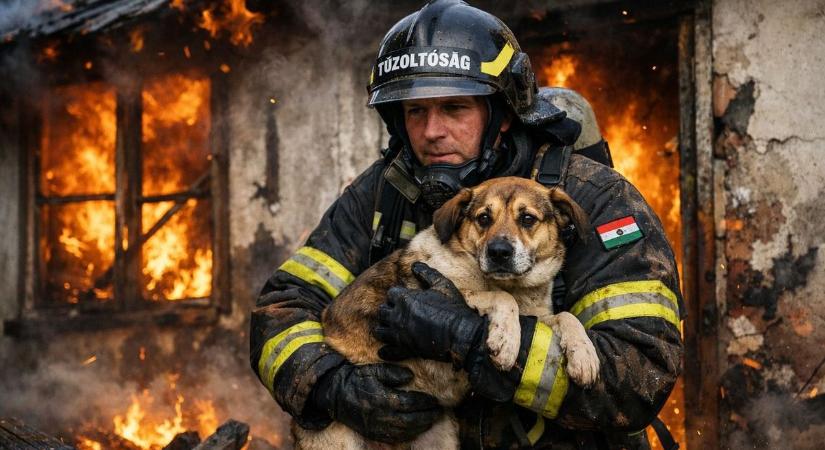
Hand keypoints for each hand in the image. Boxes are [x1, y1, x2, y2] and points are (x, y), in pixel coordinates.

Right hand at [312, 362, 441, 442]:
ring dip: (421, 427)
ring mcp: (377, 427)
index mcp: (381, 398)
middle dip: (427, 417)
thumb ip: (392, 372)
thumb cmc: (356, 380)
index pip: (409, 403)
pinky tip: (417, 429)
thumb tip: (410, 376)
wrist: (335, 396)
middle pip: (410, 420)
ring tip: (432, 420)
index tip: (434, 400)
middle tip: (439, 412)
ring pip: (404, 431)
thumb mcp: (372, 370)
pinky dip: (409, 435)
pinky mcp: (373, 434)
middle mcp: (380, 416)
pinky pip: (395, 438)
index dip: (424, 403)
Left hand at [374, 262, 484, 367]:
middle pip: (382, 312)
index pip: (391, 293)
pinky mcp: (405, 350)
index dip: (397, 295)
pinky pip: (388, 352)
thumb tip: (415, 265)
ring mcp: (400, 334)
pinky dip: (385, 352)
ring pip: (380, 331)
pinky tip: (384, 351)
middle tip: (397, 313)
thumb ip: (427, 274)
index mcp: (405, 299)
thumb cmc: (453, 308)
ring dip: (383, 328)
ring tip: (390, 328)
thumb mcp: (442, 285)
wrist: (462, 335)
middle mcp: (398, 316)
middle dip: (388, 311)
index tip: (404, 298)